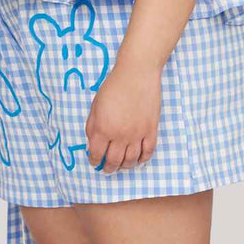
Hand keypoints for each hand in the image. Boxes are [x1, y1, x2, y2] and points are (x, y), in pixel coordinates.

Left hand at [85, 58, 160, 172]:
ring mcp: (137, 134)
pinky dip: (143, 159)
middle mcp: (119, 135)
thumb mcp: (95, 105)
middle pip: (114, 161)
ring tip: (122, 166)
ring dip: (125, 166)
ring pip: (131, 160)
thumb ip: (92, 126)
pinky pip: (148, 152)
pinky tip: (138, 159)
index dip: (94, 161)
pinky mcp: (151, 130)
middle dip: (109, 168)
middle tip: (107, 169)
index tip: (95, 162)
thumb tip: (92, 142)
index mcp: (102, 128)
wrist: (137, 74)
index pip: (96, 154)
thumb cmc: (113, 86)